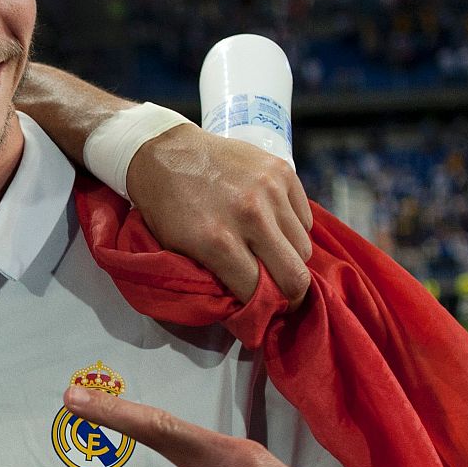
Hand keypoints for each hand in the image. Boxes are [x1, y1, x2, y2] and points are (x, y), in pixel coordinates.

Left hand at [125, 125, 312, 304]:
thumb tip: (252, 304)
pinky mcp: (282, 171)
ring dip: (290, 258)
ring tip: (272, 255)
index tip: (267, 313)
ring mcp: (269, 190)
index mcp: (218, 242)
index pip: (261, 293)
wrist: (164, 153)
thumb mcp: (179, 251)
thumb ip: (217, 276)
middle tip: (283, 296)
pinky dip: (293, 229)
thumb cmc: (166, 208)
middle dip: (291, 294)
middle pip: (295, 275)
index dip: (266, 310)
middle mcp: (250, 216)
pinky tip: (273, 227)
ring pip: (303, 247)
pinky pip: (304, 217)